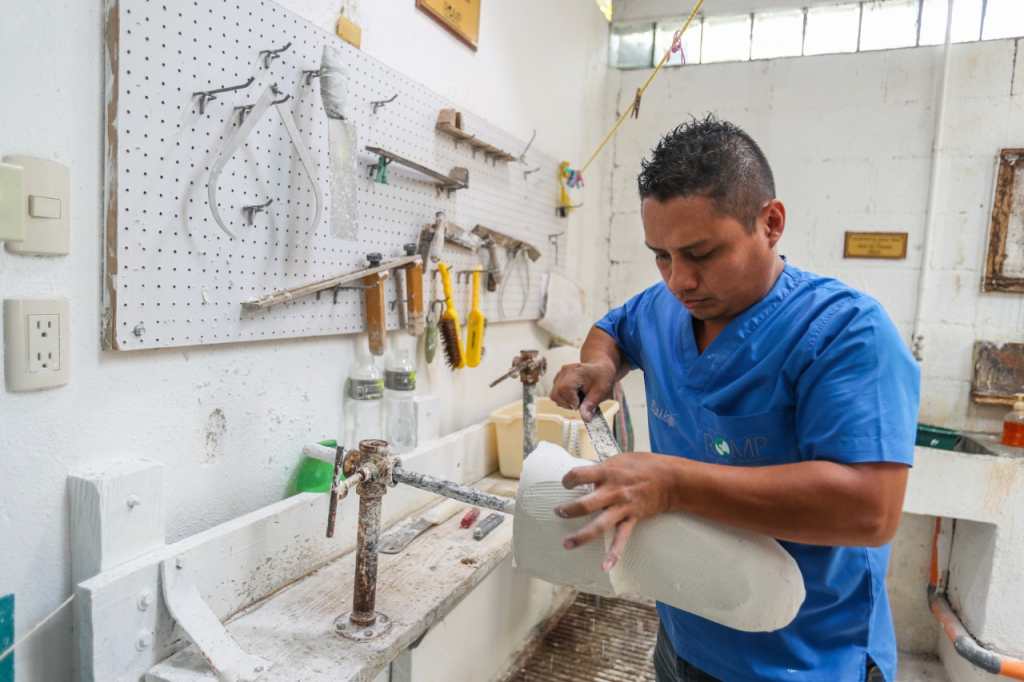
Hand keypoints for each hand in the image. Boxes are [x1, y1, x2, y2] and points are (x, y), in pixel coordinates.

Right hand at [549, 361, 615, 420]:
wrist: (601, 368)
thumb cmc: (602, 377)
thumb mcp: (600, 392)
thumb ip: (591, 405)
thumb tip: (586, 418)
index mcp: (576, 372)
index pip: (564, 388)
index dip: (570, 400)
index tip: (579, 404)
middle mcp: (565, 371)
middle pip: (556, 394)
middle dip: (567, 403)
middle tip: (580, 402)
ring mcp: (560, 374)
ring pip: (554, 395)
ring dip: (565, 402)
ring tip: (578, 398)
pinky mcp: (558, 379)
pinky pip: (556, 393)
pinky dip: (564, 398)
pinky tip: (574, 395)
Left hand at [554, 453, 682, 570]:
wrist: (671, 480)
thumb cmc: (644, 465)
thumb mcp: (620, 459)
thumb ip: (603, 468)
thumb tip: (587, 474)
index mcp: (608, 472)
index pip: (579, 475)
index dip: (568, 479)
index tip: (566, 483)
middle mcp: (613, 491)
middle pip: (585, 504)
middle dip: (569, 510)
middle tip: (559, 513)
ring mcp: (623, 507)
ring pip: (599, 525)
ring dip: (582, 536)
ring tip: (567, 543)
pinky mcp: (632, 519)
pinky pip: (622, 539)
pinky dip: (614, 554)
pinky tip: (605, 566)